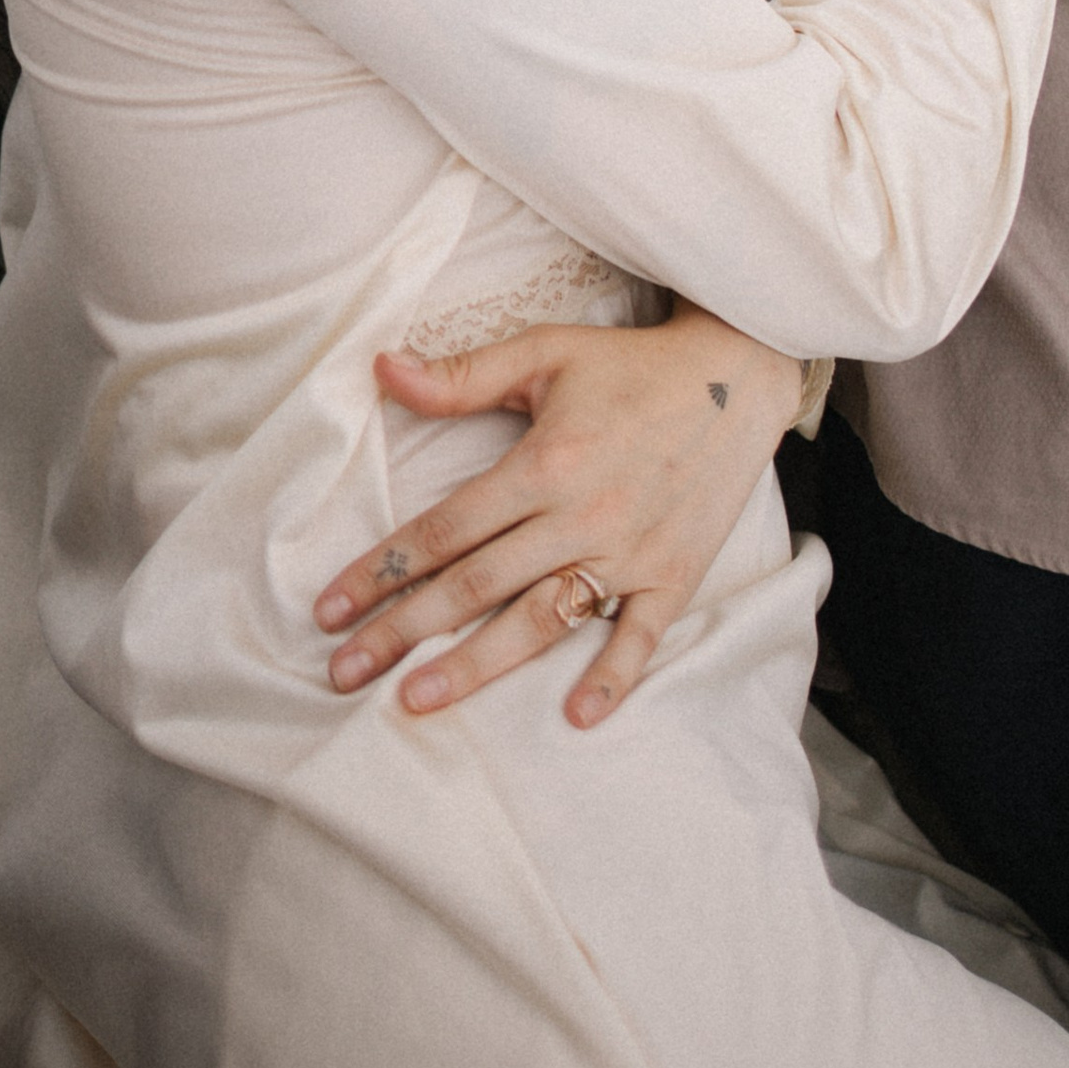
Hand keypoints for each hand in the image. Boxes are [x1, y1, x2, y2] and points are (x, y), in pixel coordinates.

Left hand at [312, 306, 799, 725]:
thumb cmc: (631, 365)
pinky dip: (611, 677)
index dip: (382, 570)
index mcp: (544, 462)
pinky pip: (639, 636)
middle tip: (342, 673)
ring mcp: (630, 551)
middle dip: (403, 632)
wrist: (739, 374)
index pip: (445, 529)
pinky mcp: (675, 574)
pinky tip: (576, 716)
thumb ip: (463, 373)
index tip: (329, 608)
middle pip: (477, 585)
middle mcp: (581, 515)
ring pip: (541, 621)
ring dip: (476, 666)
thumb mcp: (546, 351)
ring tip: (415, 701)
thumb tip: (380, 369)